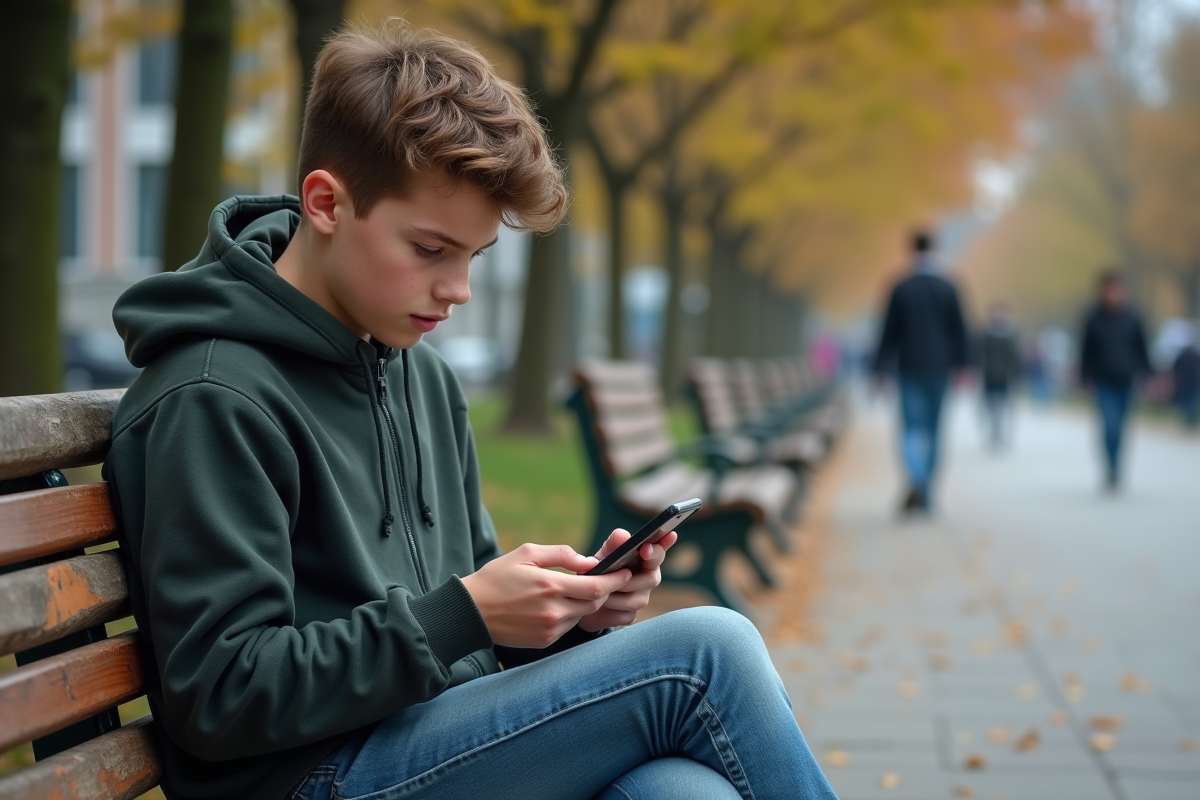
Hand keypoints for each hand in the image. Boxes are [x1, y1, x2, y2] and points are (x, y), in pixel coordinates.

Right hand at [461, 544, 630, 647]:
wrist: (471, 611)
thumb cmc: (498, 577)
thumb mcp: (527, 553)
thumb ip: (561, 554)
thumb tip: (589, 561)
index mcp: (551, 586)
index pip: (598, 587)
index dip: (616, 580)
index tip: (625, 571)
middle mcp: (554, 611)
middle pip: (595, 603)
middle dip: (604, 590)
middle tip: (607, 578)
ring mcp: (549, 629)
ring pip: (583, 615)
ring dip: (587, 603)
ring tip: (580, 589)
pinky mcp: (544, 641)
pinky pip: (568, 627)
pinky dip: (571, 615)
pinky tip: (561, 604)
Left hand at [577, 528, 678, 631]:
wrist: (584, 599)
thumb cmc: (599, 570)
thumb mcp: (603, 555)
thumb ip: (613, 545)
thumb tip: (623, 535)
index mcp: (645, 560)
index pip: (658, 552)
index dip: (661, 547)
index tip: (650, 545)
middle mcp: (647, 578)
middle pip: (652, 579)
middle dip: (634, 577)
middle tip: (621, 574)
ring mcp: (640, 598)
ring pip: (636, 600)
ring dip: (617, 594)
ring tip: (600, 589)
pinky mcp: (630, 616)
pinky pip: (624, 614)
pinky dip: (610, 609)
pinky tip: (600, 605)